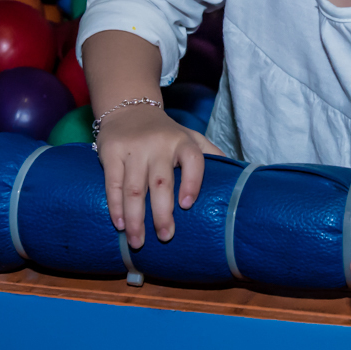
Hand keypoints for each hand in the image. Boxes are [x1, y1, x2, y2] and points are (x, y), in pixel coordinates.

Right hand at [95, 105, 223, 247]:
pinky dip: (115, 206)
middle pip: (162, 183)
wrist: (129, 108)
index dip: (192, 182)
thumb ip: (211, 153)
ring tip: (138, 241)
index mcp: (183, 143)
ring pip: (135, 188)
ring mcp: (134, 149)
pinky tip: (120, 224)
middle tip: (165, 237)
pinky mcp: (111, 152)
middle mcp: (159, 145)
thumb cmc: (166, 132)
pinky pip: (113, 183)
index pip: (194, 161)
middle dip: (163, 213)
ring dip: (136, 218)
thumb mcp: (191, 137)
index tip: (188, 205)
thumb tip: (239, 174)